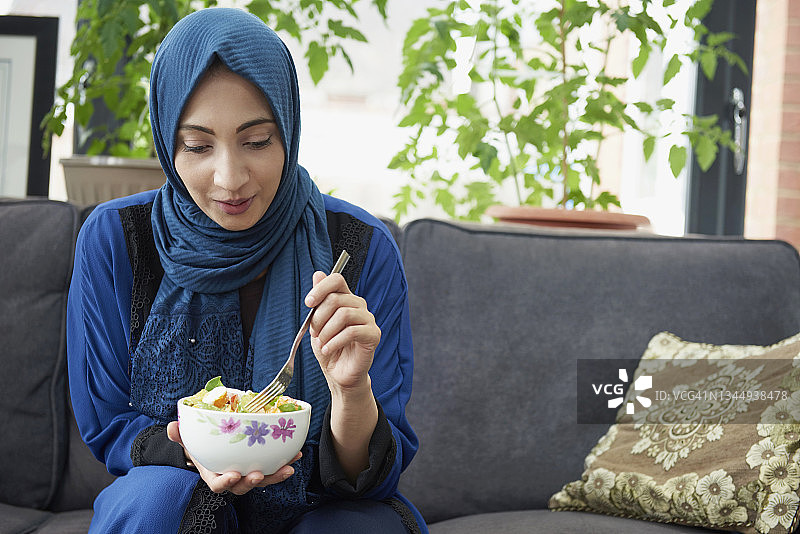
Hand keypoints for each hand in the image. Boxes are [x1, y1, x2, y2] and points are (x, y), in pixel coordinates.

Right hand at [166, 421, 299, 494]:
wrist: (213, 450)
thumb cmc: (202, 448)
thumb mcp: (189, 441)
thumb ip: (181, 436)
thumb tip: (172, 427)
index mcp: (214, 475)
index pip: (218, 485)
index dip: (225, 483)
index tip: (232, 475)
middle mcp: (233, 478)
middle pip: (244, 486)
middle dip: (253, 482)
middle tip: (259, 475)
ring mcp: (248, 473)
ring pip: (263, 480)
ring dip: (276, 475)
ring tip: (288, 468)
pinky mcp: (262, 466)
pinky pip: (274, 468)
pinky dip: (285, 461)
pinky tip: (296, 454)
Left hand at [304, 271, 380, 392]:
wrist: (339, 374)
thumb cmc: (329, 348)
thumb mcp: (317, 323)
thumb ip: (319, 301)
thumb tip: (317, 273)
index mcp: (346, 299)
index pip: (337, 279)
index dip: (321, 288)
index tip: (308, 303)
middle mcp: (359, 306)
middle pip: (336, 299)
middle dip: (319, 318)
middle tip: (315, 333)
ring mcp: (368, 320)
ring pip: (344, 314)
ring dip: (326, 332)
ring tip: (322, 344)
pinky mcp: (373, 335)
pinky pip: (352, 332)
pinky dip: (334, 342)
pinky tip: (328, 350)